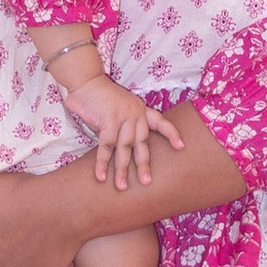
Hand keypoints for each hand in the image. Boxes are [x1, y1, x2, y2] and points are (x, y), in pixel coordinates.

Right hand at [63, 72, 186, 188]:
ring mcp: (124, 117)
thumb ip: (123, 123)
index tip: (181, 146)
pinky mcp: (109, 120)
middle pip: (142, 143)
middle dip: (144, 164)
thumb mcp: (118, 107)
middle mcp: (135, 113)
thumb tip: (123, 147)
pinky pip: (107, 146)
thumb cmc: (98, 96)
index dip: (171, 134)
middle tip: (146, 182)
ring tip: (121, 187)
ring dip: (122, 169)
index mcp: (140, 109)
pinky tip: (101, 176)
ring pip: (125, 148)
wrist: (85, 80)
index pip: (160, 122)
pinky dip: (103, 162)